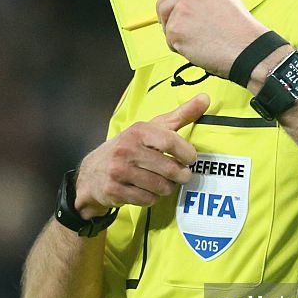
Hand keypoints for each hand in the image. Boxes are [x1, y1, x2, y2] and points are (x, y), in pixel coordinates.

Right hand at [74, 93, 209, 216]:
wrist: (92, 173)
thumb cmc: (128, 148)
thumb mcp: (151, 129)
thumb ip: (180, 115)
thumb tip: (206, 98)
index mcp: (138, 132)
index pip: (170, 141)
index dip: (186, 153)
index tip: (191, 158)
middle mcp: (126, 150)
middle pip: (169, 169)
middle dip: (181, 175)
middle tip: (182, 175)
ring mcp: (118, 171)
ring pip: (160, 187)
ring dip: (167, 188)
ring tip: (164, 183)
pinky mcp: (114, 191)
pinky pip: (147, 200)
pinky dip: (153, 198)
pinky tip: (148, 191)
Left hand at [157, 0, 266, 76]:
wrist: (247, 48)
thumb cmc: (239, 29)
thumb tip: (183, 1)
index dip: (172, 4)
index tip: (175, 14)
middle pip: (163, 2)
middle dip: (168, 18)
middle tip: (181, 31)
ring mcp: (182, 7)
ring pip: (165, 21)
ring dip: (175, 33)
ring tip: (195, 40)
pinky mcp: (176, 28)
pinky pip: (169, 40)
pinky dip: (179, 48)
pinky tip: (197, 47)